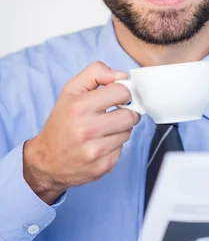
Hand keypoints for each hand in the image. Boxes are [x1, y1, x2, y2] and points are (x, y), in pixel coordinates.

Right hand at [23, 61, 138, 203]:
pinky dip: (115, 145)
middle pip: (130, 115)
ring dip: (120, 129)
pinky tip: (100, 144)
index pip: (122, 92)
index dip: (122, 93)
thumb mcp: (71, 90)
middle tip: (113, 114)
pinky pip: (122, 149)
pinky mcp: (103, 166)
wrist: (46, 160)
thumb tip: (122, 76)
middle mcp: (87, 129)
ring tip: (104, 129)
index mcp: (80, 106)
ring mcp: (95, 151)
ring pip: (128, 132)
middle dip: (125, 112)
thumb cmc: (62, 121)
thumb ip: (96, 73)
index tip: (117, 97)